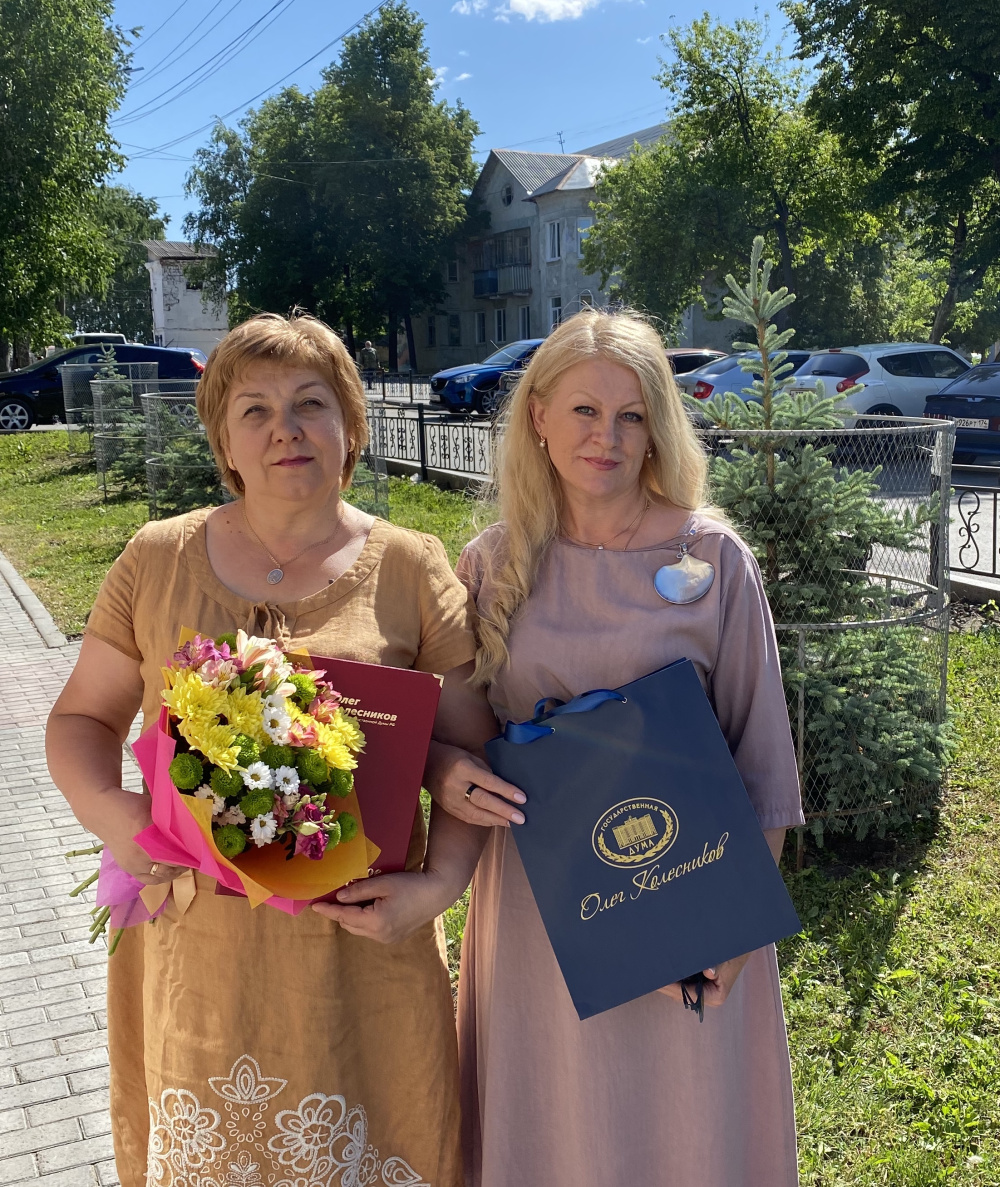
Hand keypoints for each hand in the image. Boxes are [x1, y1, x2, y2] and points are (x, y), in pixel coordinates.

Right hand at [98, 787, 186, 885]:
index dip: (189, 855)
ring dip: (172, 873)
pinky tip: (168, 870)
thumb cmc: (133, 805)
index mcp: (147, 834)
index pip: (175, 852)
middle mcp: (139, 853)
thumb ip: (170, 822)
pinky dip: (159, 877)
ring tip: (182, 866)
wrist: (104, 812)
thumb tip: (192, 831)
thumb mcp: (155, 808)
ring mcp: (131, 864)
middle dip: (183, 864)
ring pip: (158, 877)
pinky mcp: (126, 868)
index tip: (200, 854)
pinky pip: (147, 879)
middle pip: (168, 867)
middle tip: (194, 859)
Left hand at [312, 869, 458, 943]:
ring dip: (351, 917)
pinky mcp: (393, 938)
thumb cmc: (411, 885)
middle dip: (339, 913)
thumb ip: (359, 891)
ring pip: (359, 929)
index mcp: (376, 921)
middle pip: (350, 925)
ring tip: (347, 901)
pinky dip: (363, 920)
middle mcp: (379, 935)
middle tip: (330, 898)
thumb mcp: (383, 883)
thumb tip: (339, 897)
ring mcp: (387, 939)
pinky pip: (370, 931)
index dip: (328, 910)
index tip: (314, 905)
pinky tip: (365, 908)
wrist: (437, 893)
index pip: (344, 916)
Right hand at [425, 743, 525, 827]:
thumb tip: (505, 789)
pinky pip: (469, 818)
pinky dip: (485, 821)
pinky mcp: (449, 809)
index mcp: (463, 768)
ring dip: (497, 820)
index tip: (522, 798)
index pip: (488, 782)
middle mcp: (456, 786)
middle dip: (504, 811)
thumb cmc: (453, 757)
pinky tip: (497, 822)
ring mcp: (451, 800)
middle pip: (483, 801)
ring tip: (513, 824)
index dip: (506, 791)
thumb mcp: (471, 758)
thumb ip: (487, 773)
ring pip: (476, 814)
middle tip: (521, 818)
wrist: (425, 765)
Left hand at [657, 952, 750, 1007]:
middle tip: (648, 976)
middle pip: (680, 993)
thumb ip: (717, 966)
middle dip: (665, 984)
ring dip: (666, 979)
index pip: (689, 995)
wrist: (738, 944)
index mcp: (715, 997)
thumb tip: (709, 972)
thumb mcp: (726, 959)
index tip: (659, 980)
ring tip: (650, 970)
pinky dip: (671, 973)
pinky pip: (679, 980)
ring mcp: (699, 990)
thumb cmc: (733, 953)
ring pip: (678, 987)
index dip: (672, 988)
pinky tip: (660, 965)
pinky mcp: (695, 981)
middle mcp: (705, 997)